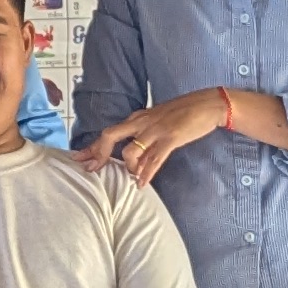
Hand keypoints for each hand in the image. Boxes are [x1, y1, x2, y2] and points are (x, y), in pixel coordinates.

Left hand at [81, 92, 225, 186]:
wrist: (208, 104)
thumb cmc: (184, 113)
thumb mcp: (157, 121)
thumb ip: (144, 136)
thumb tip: (133, 156)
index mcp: (137, 118)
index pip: (109, 132)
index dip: (92, 146)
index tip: (79, 158)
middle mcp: (142, 122)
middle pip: (110, 136)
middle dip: (98, 153)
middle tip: (91, 169)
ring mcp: (156, 129)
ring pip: (130, 150)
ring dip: (128, 167)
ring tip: (131, 178)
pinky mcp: (171, 137)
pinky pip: (154, 158)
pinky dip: (146, 173)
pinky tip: (141, 183)